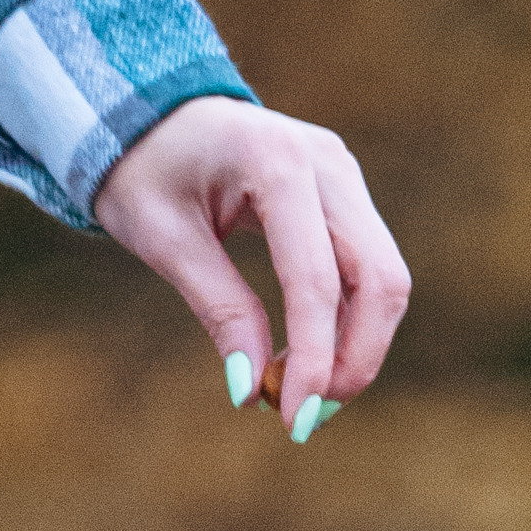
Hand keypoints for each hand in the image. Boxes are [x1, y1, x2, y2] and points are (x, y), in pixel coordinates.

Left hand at [92, 98, 409, 437]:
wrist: (150, 109)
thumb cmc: (145, 168)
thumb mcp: (164, 240)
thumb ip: (218, 309)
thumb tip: (253, 390)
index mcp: (277, 162)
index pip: (317, 280)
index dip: (314, 359)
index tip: (293, 421)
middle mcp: (326, 163)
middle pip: (379, 279)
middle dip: (354, 359)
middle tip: (307, 416)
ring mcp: (343, 175)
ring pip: (385, 279)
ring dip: (355, 347)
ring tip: (301, 391)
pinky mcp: (345, 195)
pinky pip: (368, 271)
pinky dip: (346, 324)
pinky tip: (304, 356)